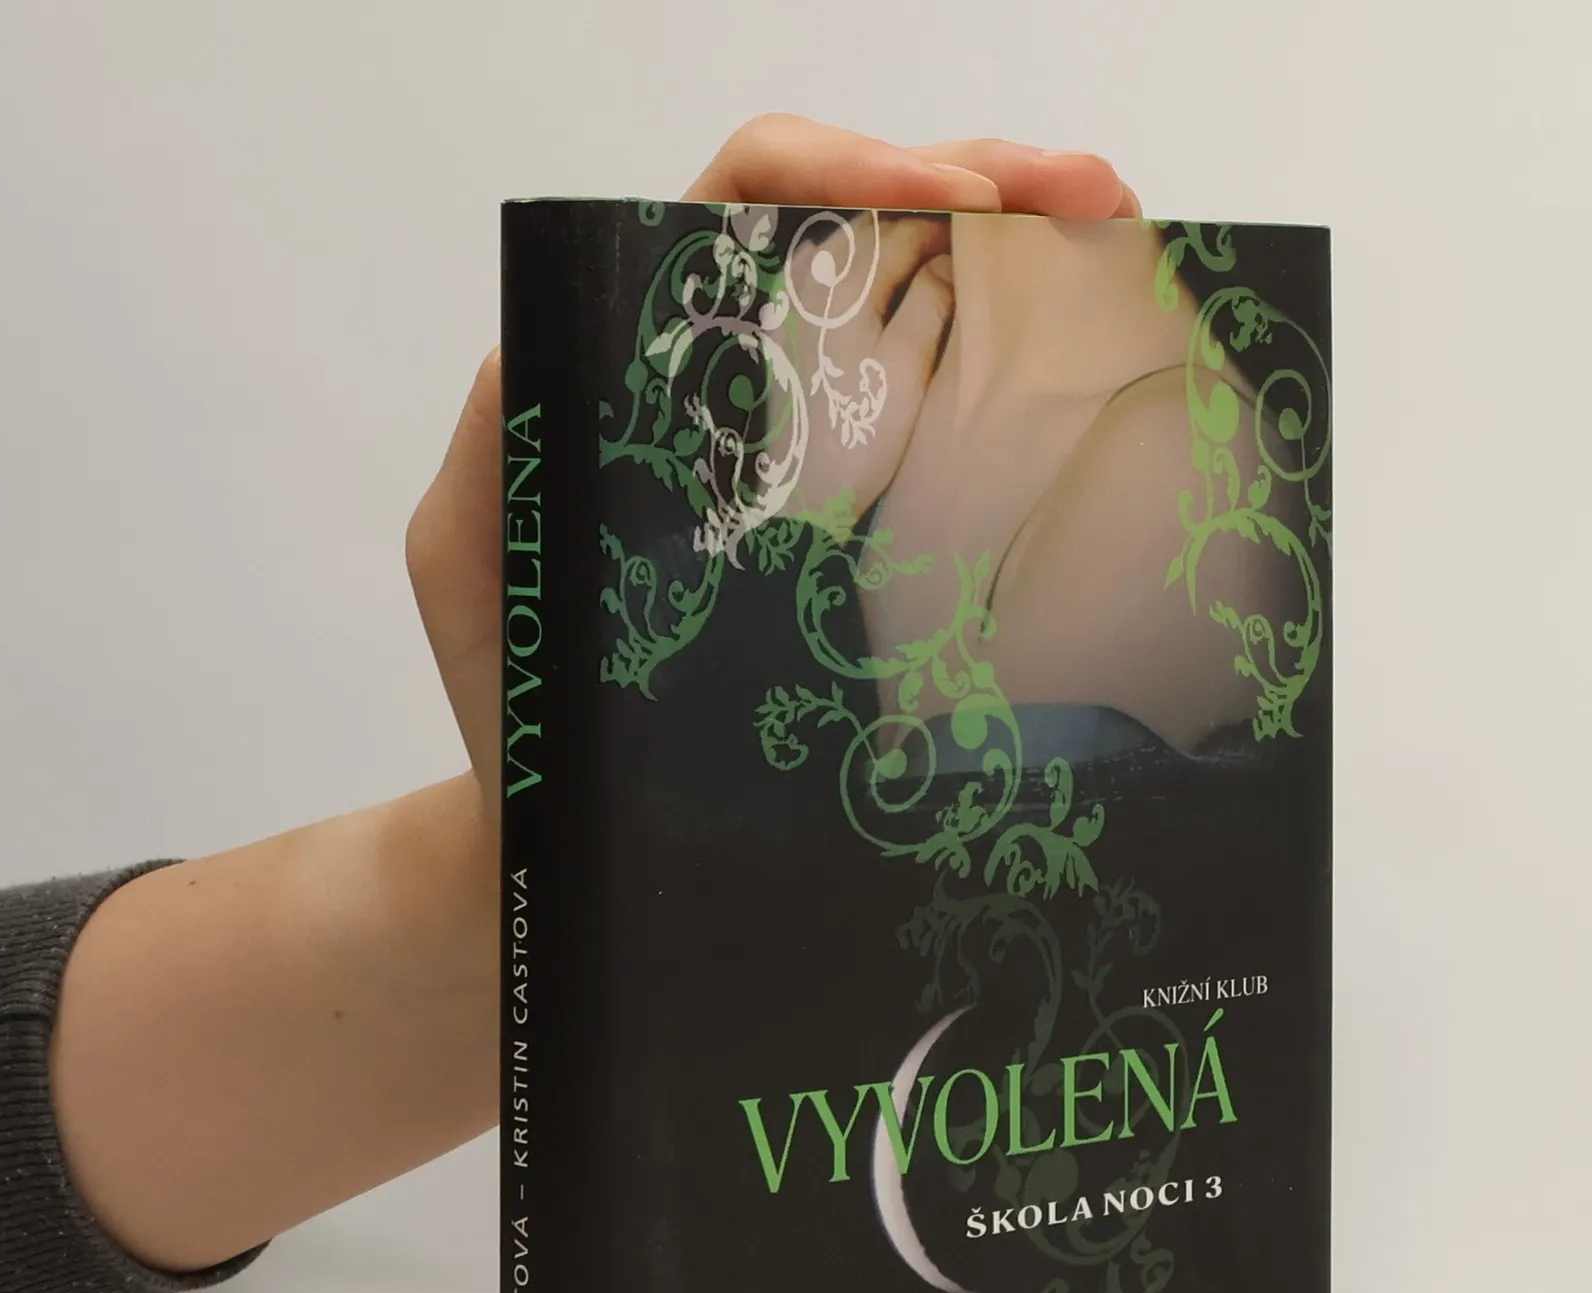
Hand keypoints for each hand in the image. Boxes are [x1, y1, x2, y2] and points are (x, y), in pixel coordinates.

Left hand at [403, 120, 1137, 811]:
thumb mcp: (472, 556)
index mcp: (648, 360)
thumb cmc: (515, 693)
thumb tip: (552, 331)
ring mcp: (810, 452)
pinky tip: (1096, 332)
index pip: (744, 208)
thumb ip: (497, 438)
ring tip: (1119, 228)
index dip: (845, 171)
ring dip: (1023, 247)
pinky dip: (1021, 360)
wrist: (568, 822)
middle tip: (1090, 191)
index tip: (943, 198)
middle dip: (979, 180)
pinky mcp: (861, 528)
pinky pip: (944, 418)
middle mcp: (738, 382)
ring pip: (920, 300)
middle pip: (860, 227)